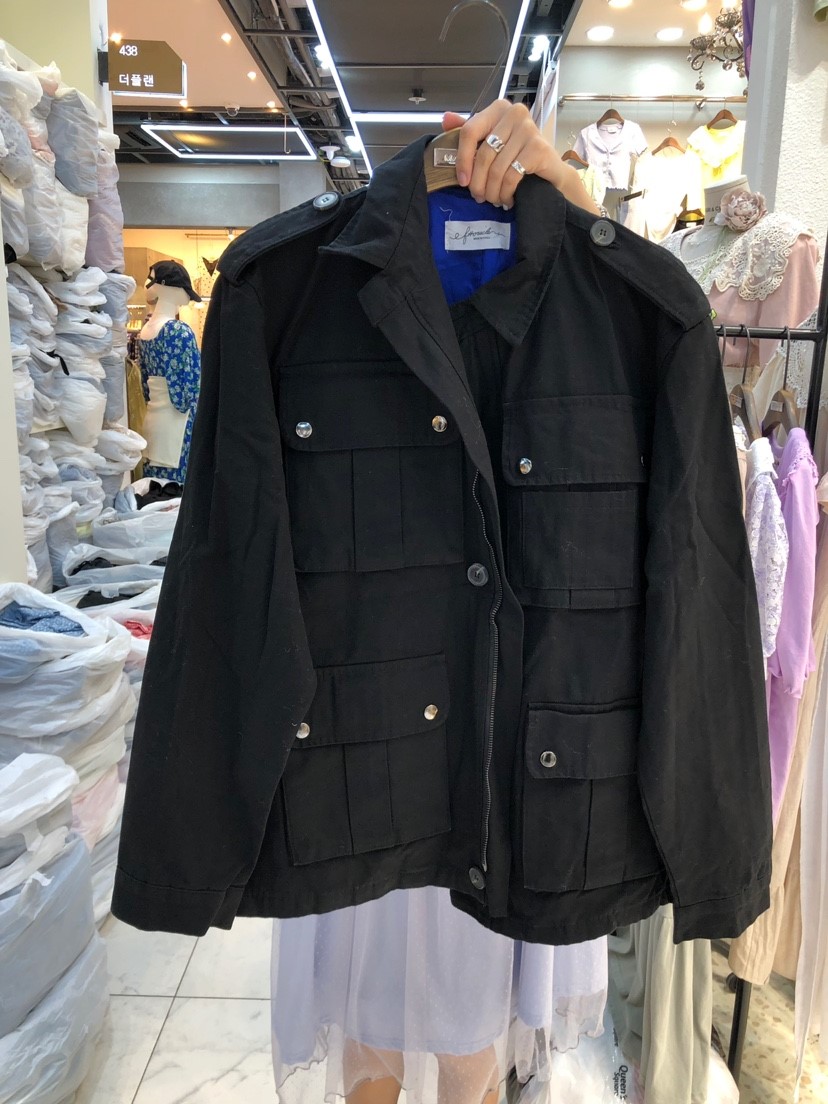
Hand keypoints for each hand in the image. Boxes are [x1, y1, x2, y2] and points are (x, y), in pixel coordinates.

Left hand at [442, 100, 565, 207]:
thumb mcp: (492, 142)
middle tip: (479, 197)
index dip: (462, 159)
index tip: (462, 181)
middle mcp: (514, 112)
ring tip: (494, 199)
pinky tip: (507, 199)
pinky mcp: (538, 148)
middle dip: (478, 181)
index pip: (470, 131)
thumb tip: (446, 119)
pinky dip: (506, 192)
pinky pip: (511, 176)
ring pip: (497, 168)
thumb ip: (471, 132)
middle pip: (483, 153)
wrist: (550, 171)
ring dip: (492, 191)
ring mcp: (528, 129)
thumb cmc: (518, 157)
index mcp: (498, 108)